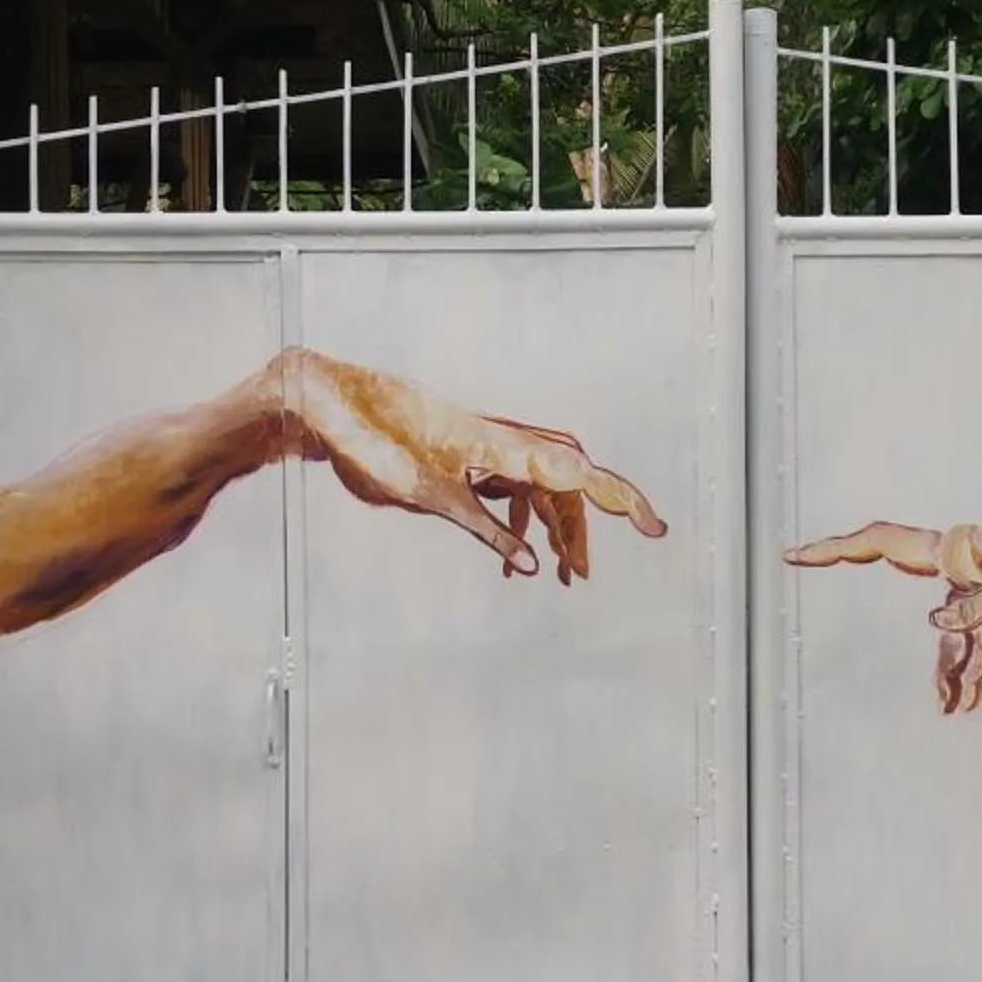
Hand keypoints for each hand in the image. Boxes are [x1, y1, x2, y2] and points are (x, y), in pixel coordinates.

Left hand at [284, 350, 667, 580]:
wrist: (326, 405)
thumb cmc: (371, 443)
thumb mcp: (426, 496)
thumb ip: (483, 529)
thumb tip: (531, 566)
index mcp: (498, 446)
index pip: (575, 474)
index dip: (619, 501)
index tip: (655, 527)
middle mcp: (500, 440)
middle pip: (568, 479)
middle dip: (590, 524)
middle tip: (593, 573)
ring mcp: (484, 445)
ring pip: (542, 486)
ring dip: (556, 529)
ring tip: (566, 577)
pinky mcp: (465, 453)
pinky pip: (513, 487)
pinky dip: (524, 521)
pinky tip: (517, 558)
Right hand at [787, 482, 981, 712]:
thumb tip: (933, 623)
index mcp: (971, 552)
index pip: (890, 545)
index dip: (838, 551)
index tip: (790, 554)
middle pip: (940, 620)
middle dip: (940, 663)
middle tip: (943, 706)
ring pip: (975, 644)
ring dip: (968, 679)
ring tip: (961, 715)